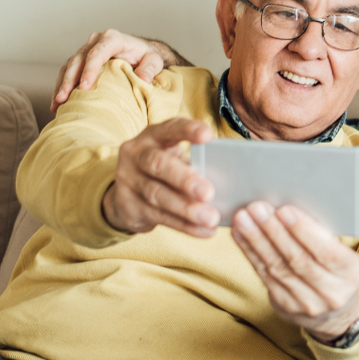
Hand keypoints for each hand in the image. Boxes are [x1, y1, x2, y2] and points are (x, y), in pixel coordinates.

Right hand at [53, 29, 165, 111]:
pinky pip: (67, 72)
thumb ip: (150, 68)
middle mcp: (96, 41)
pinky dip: (61, 86)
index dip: (89, 70)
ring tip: (56, 104)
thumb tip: (143, 79)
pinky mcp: (81, 60)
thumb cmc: (147, 57)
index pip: (97, 53)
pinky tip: (57, 102)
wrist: (141, 52)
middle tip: (63, 99)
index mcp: (112, 38)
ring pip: (69, 66)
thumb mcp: (154, 61)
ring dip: (61, 85)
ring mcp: (86, 49)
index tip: (84, 87)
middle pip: (78, 60)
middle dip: (69, 80)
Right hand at [102, 118, 218, 236]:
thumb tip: (232, 179)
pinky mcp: (128, 206)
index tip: (208, 135)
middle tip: (209, 193)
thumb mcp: (175, 159)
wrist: (126, 196)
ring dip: (187, 209)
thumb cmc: (164, 172)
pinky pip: (160, 217)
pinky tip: (204, 230)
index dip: (188, 130)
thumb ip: (196, 163)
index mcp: (153, 136)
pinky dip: (185, 225)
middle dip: (185, 179)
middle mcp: (136, 155)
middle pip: (158, 164)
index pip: (170, 128)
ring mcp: (128, 181)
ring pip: (158, 195)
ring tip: (212, 218)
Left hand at [232, 201, 358, 342]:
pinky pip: (264, 275)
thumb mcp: (344, 253)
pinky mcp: (285, 306)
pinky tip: (240, 235)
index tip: (284, 210)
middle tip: (257, 208)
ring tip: (244, 218)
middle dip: (274, 231)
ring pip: (277, 267)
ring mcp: (307, 303)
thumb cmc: (339, 270)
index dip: (303, 230)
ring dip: (257, 240)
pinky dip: (250, 252)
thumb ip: (324, 235)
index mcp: (353, 274)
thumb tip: (291, 207)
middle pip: (298, 259)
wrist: (339, 313)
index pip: (327, 251)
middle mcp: (332, 293)